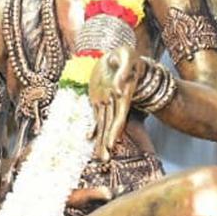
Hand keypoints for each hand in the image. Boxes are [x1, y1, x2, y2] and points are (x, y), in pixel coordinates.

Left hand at [87, 44, 140, 161]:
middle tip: (104, 159)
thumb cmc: (127, 56)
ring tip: (100, 158)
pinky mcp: (97, 99)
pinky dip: (93, 128)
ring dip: (101, 141)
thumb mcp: (126, 56)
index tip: (113, 144)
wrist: (121, 57)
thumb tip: (116, 87)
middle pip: (111, 125)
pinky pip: (95, 116)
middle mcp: (115, 102)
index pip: (119, 116)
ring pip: (103, 125)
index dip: (115, 130)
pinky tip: (89, 139)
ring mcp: (106, 102)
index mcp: (123, 95)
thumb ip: (123, 70)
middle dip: (107, 142)